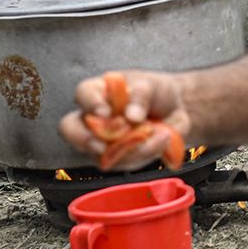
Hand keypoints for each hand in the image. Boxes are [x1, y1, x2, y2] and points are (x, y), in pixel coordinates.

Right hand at [59, 71, 193, 169]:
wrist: (177, 109)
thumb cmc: (157, 91)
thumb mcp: (151, 85)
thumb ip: (140, 95)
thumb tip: (132, 116)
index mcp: (99, 91)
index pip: (83, 93)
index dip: (90, 104)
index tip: (105, 112)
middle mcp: (94, 116)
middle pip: (70, 129)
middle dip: (85, 139)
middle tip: (103, 145)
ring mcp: (103, 140)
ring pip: (100, 153)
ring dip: (130, 149)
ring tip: (160, 133)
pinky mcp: (117, 157)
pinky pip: (123, 163)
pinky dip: (144, 155)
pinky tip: (160, 140)